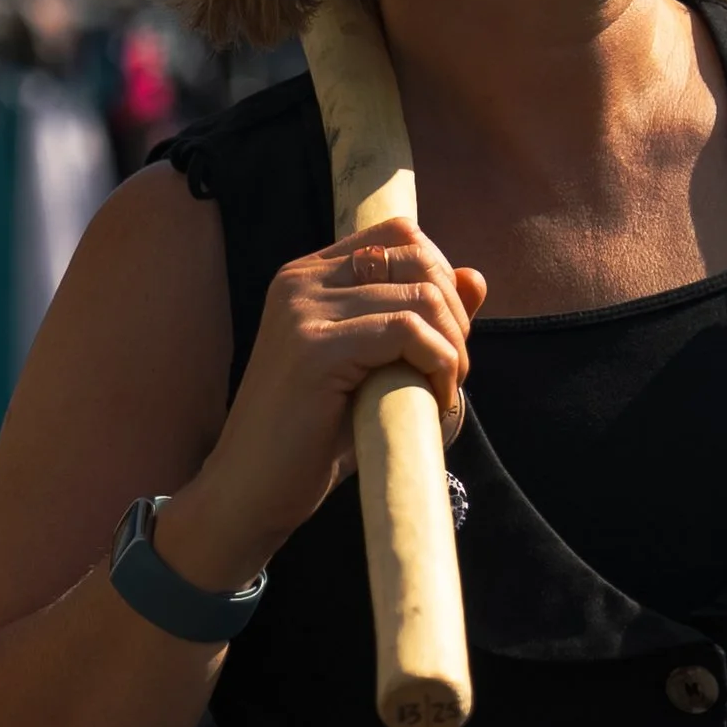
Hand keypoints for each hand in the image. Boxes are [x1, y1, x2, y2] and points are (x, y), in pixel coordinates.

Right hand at [160, 216, 485, 590]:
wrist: (250, 491)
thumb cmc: (311, 437)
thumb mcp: (374, 367)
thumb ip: (420, 318)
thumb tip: (476, 277)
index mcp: (306, 276)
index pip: (399, 235)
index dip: (441, 276)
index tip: (445, 335)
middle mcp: (299, 281)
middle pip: (417, 257)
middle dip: (454, 313)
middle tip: (450, 370)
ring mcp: (303, 310)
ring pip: (421, 296)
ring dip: (452, 345)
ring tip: (443, 388)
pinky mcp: (315, 348)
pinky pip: (408, 332)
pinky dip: (440, 365)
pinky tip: (435, 399)